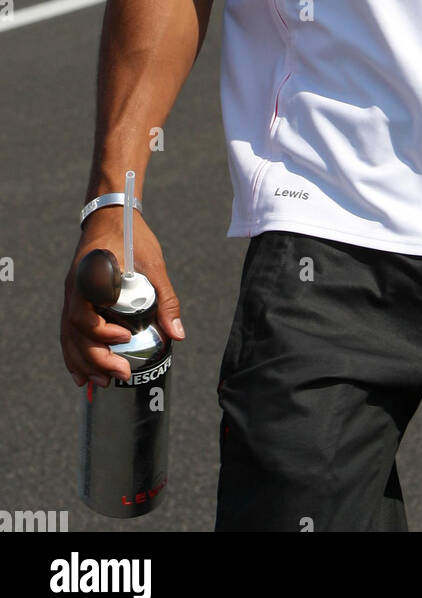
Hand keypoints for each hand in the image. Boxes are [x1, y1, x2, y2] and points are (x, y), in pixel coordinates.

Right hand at [60, 207, 183, 388]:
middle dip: (95, 358)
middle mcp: (74, 289)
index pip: (83, 315)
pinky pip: (68, 331)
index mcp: (90, 277)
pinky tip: (83, 373)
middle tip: (120, 374)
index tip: (125, 338)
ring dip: (83, 362)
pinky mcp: (74, 299)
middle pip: (74, 333)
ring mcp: (71, 295)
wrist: (111, 214)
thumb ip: (166, 298)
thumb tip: (177, 334)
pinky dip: (75, 353)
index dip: (101, 333)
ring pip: (68, 336)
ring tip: (102, 383)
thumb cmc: (132, 236)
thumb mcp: (154, 264)